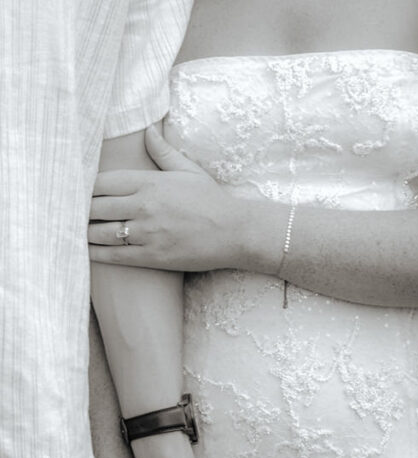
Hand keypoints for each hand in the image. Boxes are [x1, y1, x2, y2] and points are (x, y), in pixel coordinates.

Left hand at [88, 126, 247, 270]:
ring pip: (99, 232)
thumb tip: (148, 129)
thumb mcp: (189, 171)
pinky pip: (114, 255)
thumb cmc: (213, 202)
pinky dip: (95, 253)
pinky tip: (86, 251)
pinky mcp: (153, 256)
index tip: (75, 192)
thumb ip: (163, 151)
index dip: (82, 188)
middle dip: (79, 211)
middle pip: (94, 207)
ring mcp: (148, 233)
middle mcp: (144, 206)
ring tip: (75, 231)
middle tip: (68, 212)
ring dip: (83, 232)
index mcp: (149, 182)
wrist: (237, 233)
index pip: (100, 183)